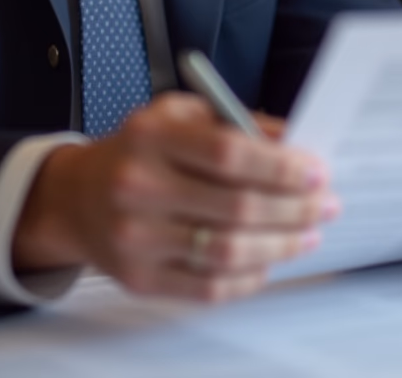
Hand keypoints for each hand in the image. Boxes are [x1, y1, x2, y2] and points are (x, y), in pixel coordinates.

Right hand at [13, 92, 336, 300]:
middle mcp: (139, 186)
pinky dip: (248, 277)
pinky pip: (207, 287)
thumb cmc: (139, 149)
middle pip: (234, 207)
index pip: (228, 153)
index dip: (279, 166)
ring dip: (279, 245)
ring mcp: (136, 238)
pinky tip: (269, 260)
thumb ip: (236, 123)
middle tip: (325, 204)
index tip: (316, 171)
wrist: (77, 195)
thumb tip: (293, 142)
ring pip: (226, 252)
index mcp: (152, 135)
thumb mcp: (180, 115)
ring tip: (308, 234)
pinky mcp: (139, 278)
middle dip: (293, 208)